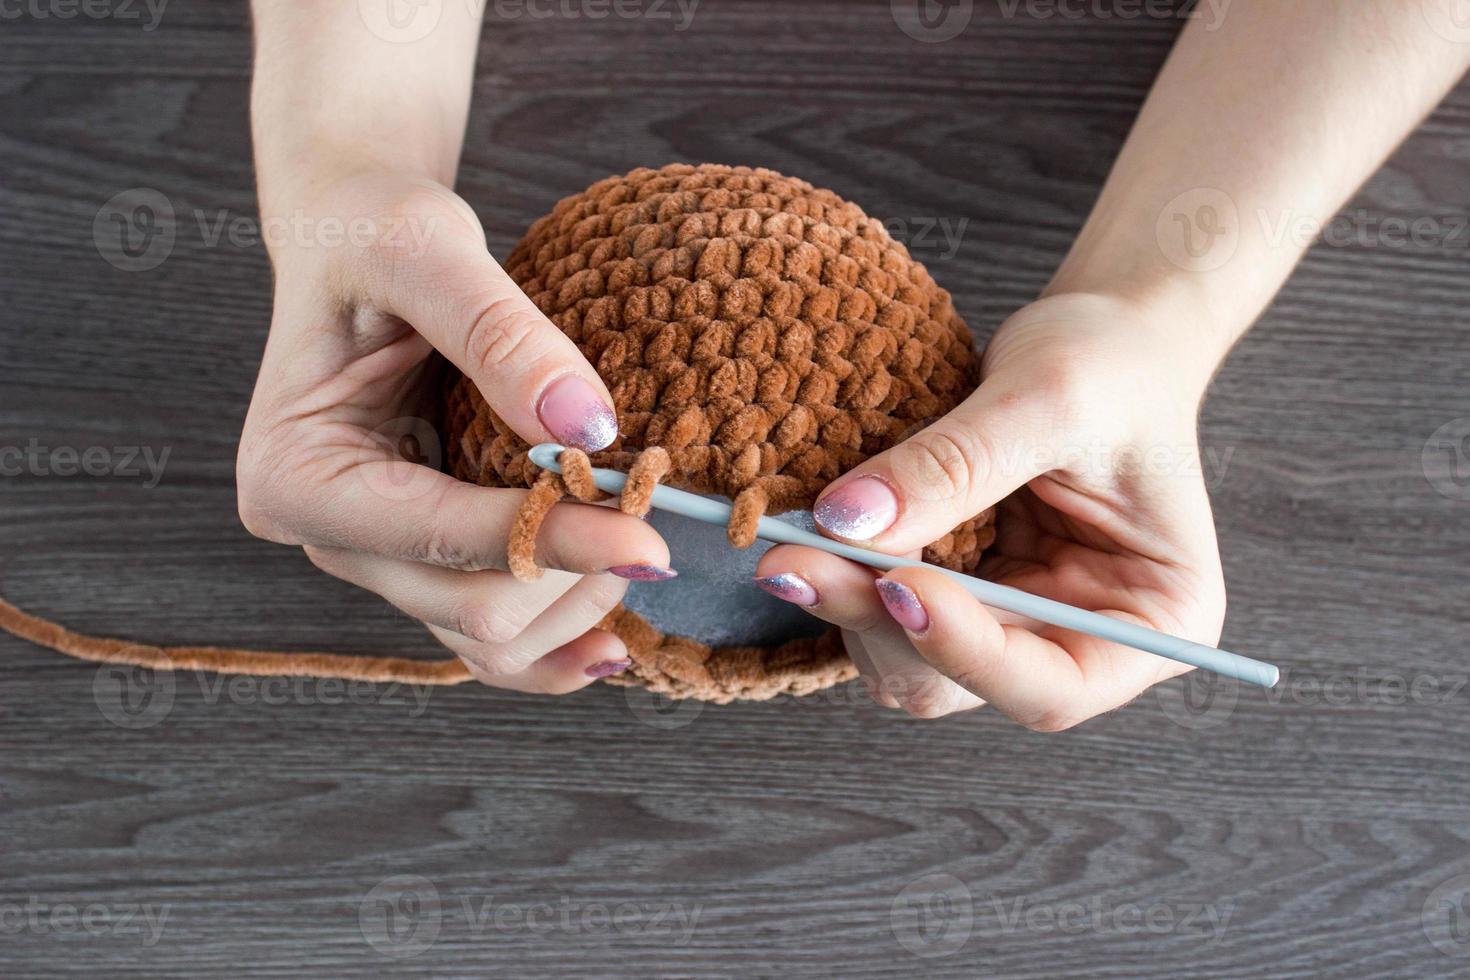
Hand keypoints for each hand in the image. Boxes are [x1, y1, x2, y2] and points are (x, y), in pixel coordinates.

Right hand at [236, 174, 670, 692]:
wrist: (358, 241)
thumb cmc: (372, 232)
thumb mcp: (423, 247)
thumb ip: (501, 333)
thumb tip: (589, 427)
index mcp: (296, 474)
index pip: (440, 537)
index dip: (552, 542)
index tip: (651, 538)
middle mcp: (327, 538)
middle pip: (470, 611)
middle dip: (574, 575)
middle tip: (656, 522)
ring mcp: (376, 560)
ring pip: (490, 640)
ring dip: (576, 607)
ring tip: (638, 543)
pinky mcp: (423, 563)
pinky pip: (492, 638)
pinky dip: (557, 640)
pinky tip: (616, 640)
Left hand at [754, 292, 1227, 726]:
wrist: (1103, 338)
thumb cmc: (1112, 367)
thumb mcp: (1047, 400)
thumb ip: (955, 465)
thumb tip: (850, 524)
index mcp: (1154, 621)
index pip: (1054, 686)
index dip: (966, 650)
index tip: (898, 584)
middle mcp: (1081, 642)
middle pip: (962, 683)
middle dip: (878, 624)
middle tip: (794, 562)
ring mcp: (1011, 626)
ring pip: (906, 660)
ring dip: (847, 607)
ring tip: (797, 540)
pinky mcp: (958, 596)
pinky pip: (885, 613)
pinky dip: (846, 580)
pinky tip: (816, 534)